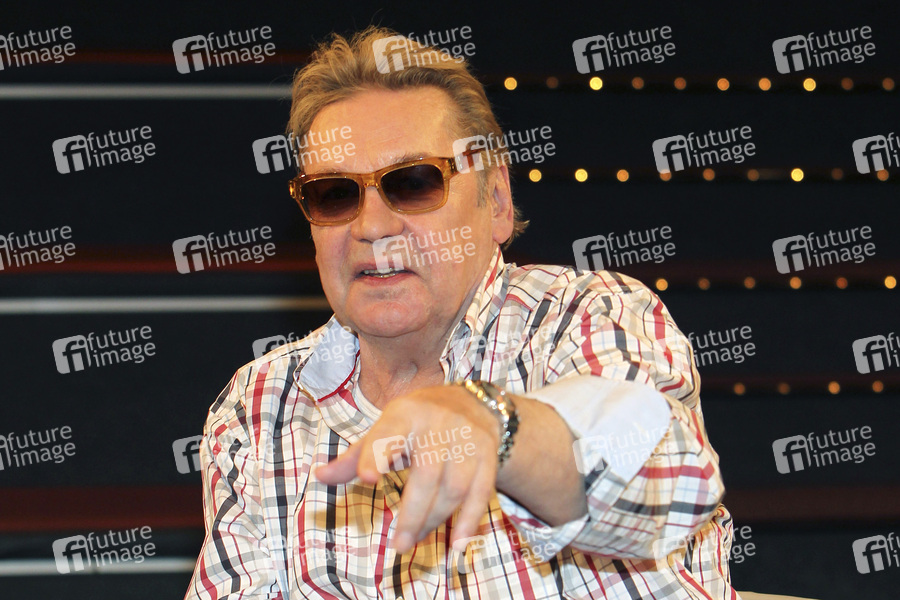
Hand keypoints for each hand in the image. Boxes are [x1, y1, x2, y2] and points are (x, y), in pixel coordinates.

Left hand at [314, 383, 500, 553]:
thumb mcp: (386, 428)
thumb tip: (320, 476)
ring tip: (415, 540)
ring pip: (453, 486)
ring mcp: (467, 439)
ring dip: (435, 520)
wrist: (473, 403)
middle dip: (413, 512)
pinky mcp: (487, 455)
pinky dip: (470, 520)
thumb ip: (356, 456)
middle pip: (427, 472)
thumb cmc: (417, 421)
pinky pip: (480, 492)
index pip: (388, 433)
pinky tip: (457, 542)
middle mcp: (438, 423)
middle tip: (399, 545)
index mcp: (405, 414)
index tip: (366, 478)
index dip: (377, 454)